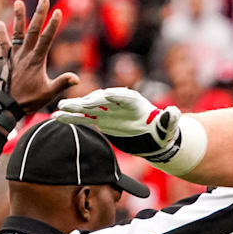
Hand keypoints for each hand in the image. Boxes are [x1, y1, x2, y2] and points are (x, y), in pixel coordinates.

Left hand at [0, 0, 77, 113]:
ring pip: (18, 33)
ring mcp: (16, 55)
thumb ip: (62, 83)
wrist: (10, 105)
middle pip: (33, 30)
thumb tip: (76, 78)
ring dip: (19, 18)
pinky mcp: (8, 59)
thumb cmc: (32, 99)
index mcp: (37, 61)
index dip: (52, 25)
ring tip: (19, 2)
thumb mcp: (50, 93)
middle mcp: (25, 54)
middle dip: (39, 14)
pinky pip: (4, 44)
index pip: (46, 39)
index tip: (58, 12)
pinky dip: (1, 33)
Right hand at [53, 88, 182, 160]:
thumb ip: (170, 119)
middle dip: (91, 101)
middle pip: (102, 100)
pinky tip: (56, 117)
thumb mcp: (168, 127)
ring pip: (88, 108)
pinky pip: (83, 118)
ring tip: (60, 108)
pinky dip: (71, 118)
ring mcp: (106, 111)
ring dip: (74, 108)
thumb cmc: (161, 130)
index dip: (116, 96)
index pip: (124, 97)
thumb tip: (175, 111)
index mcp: (135, 101)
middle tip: (78, 103)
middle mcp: (118, 103)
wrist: (152, 137)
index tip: (105, 96)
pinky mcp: (99, 120)